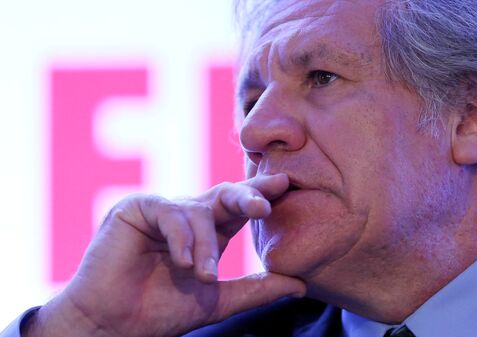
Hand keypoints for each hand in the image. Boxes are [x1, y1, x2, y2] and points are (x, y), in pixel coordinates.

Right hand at [24, 174, 305, 336]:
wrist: (115, 325)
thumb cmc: (162, 311)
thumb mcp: (219, 298)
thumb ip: (257, 289)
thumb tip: (301, 285)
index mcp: (208, 231)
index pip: (239, 207)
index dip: (260, 195)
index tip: (286, 186)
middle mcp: (188, 216)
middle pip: (225, 194)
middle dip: (247, 197)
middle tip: (264, 206)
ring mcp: (162, 210)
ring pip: (197, 212)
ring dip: (205, 246)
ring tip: (202, 276)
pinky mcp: (136, 208)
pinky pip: (169, 213)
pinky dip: (180, 239)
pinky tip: (182, 263)